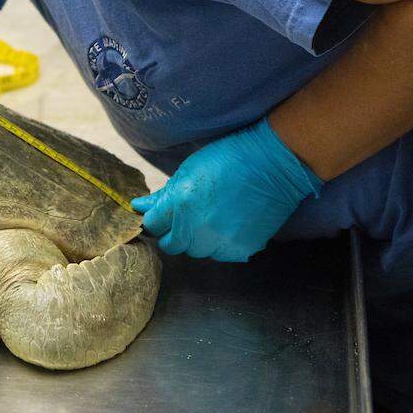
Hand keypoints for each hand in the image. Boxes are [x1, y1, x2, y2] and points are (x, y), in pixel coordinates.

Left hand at [130, 118, 320, 261]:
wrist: (274, 164)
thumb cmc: (228, 159)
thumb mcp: (188, 170)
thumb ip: (164, 195)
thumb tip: (139, 206)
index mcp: (180, 205)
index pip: (153, 226)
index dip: (157, 219)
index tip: (164, 214)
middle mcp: (197, 229)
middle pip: (172, 245)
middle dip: (175, 232)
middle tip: (190, 215)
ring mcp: (220, 243)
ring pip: (197, 252)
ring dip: (199, 240)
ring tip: (214, 217)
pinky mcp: (240, 250)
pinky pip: (220, 254)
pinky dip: (222, 244)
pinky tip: (230, 224)